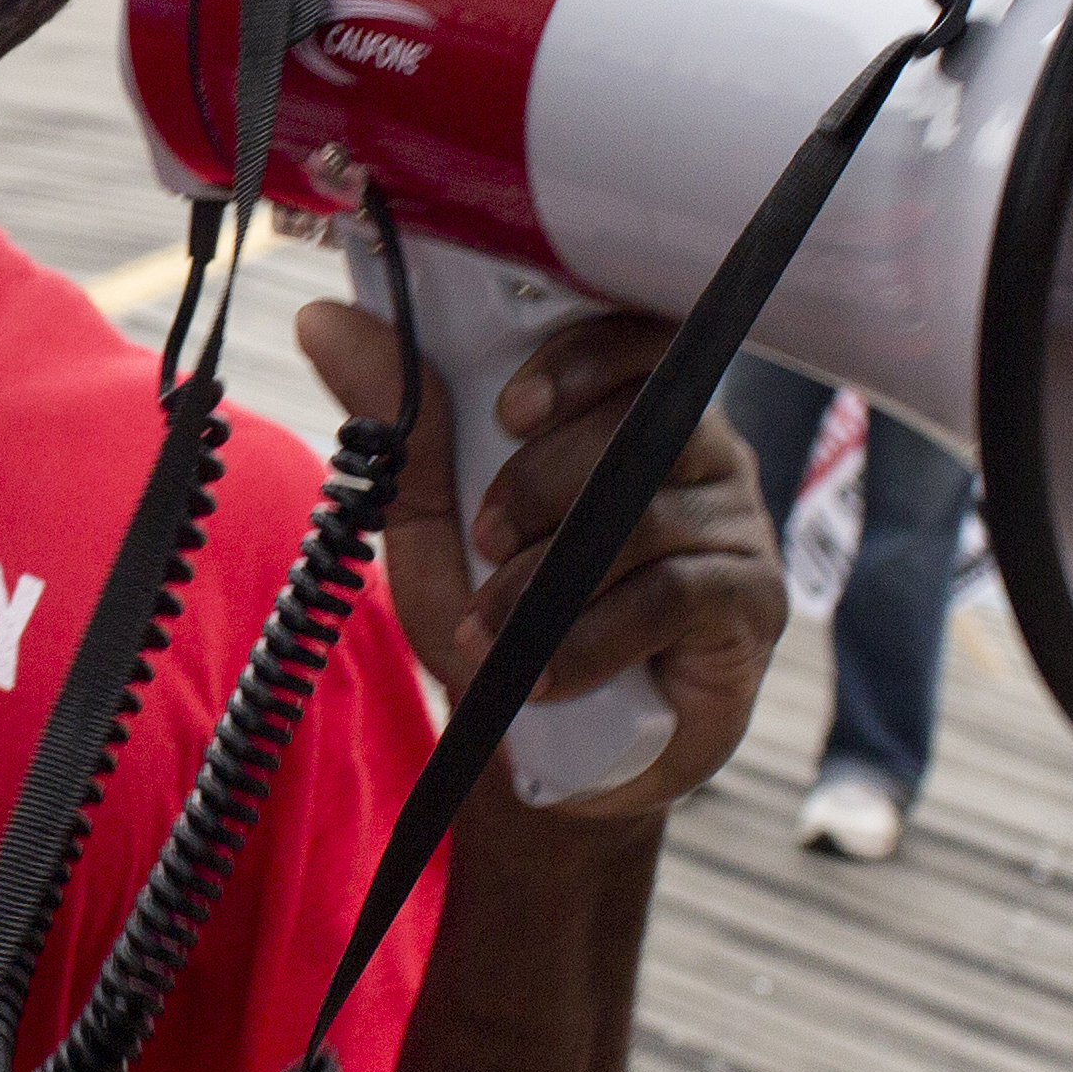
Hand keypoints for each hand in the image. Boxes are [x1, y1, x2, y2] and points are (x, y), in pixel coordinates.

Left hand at [292, 300, 782, 821]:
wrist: (554, 751)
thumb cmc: (507, 617)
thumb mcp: (436, 522)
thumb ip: (399, 425)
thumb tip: (322, 320)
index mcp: (632, 411)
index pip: (634, 339)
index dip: (578, 360)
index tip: (510, 408)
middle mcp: (700, 454)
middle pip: (645, 419)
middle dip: (546, 478)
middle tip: (487, 538)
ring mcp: (735, 526)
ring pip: (653, 511)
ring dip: (555, 570)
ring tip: (494, 624)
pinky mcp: (750, 605)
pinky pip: (674, 595)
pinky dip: (592, 636)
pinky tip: (542, 671)